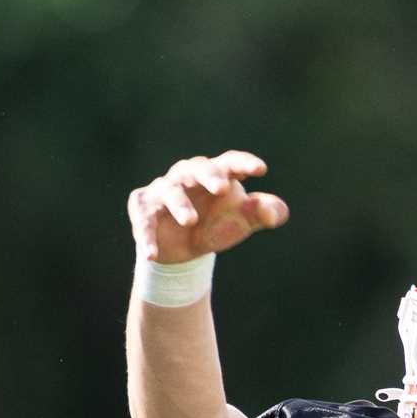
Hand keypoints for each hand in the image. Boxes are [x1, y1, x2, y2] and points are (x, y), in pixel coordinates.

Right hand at [128, 150, 288, 262]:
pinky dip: (147, 236)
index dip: (244, 163)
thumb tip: (274, 212)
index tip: (261, 169)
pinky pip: (144, 219)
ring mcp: (163, 190)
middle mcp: (188, 176)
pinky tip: (152, 254)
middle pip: (197, 168)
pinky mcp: (143, 208)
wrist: (184, 252)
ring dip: (180, 204)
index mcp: (216, 175)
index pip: (230, 163)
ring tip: (191, 221)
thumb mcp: (242, 221)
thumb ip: (263, 213)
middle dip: (209, 176)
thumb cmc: (216, 225)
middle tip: (222, 188)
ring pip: (170, 191)